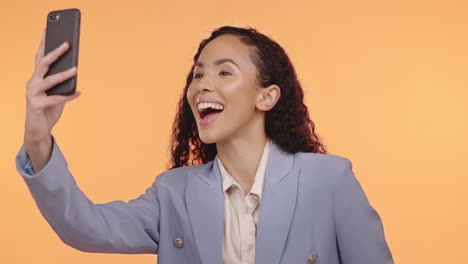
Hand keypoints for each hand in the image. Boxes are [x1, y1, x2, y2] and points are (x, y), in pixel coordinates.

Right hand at [24, 29, 80, 145]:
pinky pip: (55, 99)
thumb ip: (62, 83)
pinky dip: (68, 96)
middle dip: (55, 53)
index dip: (43, 44)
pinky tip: (78, 93)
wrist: (37, 130)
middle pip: (43, 64)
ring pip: (49, 81)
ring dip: (63, 74)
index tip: (47, 30)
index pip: (39, 57)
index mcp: (36, 78)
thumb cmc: (47, 109)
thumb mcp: (55, 93)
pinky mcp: (37, 106)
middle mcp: (32, 83)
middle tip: (67, 44)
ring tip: (76, 69)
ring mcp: (33, 94)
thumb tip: (74, 71)